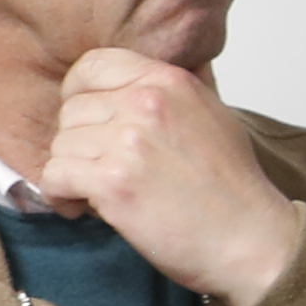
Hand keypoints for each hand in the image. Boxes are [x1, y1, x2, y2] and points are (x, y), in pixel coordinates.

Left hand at [38, 50, 305, 305]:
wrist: (251, 239)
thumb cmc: (233, 190)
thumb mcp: (213, 117)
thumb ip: (171, 96)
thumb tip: (132, 87)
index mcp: (170, 82)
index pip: (93, 66)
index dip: (79, 95)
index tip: (88, 121)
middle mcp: (147, 103)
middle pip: (72, 112)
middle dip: (80, 145)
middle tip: (104, 172)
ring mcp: (129, 141)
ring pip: (60, 147)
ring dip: (72, 175)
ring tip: (100, 196)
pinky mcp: (112, 181)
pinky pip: (54, 177)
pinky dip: (61, 197)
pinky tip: (84, 208)